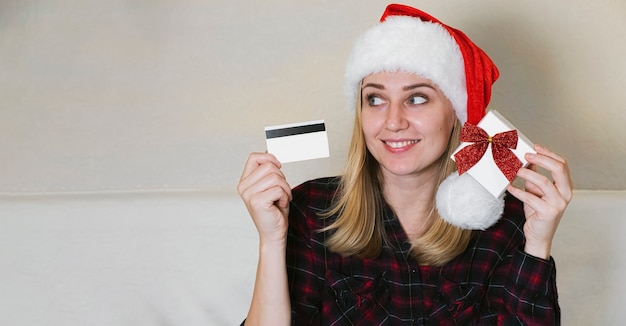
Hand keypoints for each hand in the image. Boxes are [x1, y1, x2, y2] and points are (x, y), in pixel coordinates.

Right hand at [237, 152, 291, 243]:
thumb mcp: (271, 186)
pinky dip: (285, 196)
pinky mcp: (257, 201)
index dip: (269, 158)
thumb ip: (268, 170)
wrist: (274, 233)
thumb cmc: (274, 211)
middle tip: (281, 192)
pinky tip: (279, 205)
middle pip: (269, 166)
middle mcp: (243, 187)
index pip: (254, 157)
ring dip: (285, 189)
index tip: (278, 166)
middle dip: (282, 178)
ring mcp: (248, 194)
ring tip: (281, 199)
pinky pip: (278, 189)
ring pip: (275, 177)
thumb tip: (269, 151)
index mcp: (245, 181)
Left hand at [507, 144, 572, 258]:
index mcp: (566, 186)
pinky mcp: (548, 213)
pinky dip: (518, 191)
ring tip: (515, 170)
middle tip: (526, 155)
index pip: (562, 164)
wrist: (539, 235)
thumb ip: (534, 176)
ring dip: (527, 174)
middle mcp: (566, 194)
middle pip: (559, 169)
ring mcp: (558, 204)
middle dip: (542, 159)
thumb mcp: (536, 191)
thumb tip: (526, 159)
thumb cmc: (538, 211)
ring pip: (544, 182)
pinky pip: (530, 198)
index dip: (548, 153)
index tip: (534, 146)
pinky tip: (509, 187)